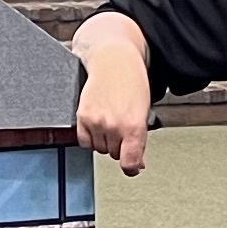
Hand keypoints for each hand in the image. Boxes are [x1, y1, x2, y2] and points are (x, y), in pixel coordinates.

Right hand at [70, 45, 153, 179]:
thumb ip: (140, 140)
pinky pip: (84, 142)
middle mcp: (114, 126)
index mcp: (134, 126)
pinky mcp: (82, 117)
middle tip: (123, 127)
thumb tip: (136, 164)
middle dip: (120, 145)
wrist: (114, 60)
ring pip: (100, 149)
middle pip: (115, 155)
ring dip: (105, 140)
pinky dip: (90, 137)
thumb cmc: (132, 82)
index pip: (130, 163)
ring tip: (111, 120)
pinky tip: (98, 123)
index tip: (133, 166)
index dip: (132, 167)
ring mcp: (96, 122)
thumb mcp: (144, 112)